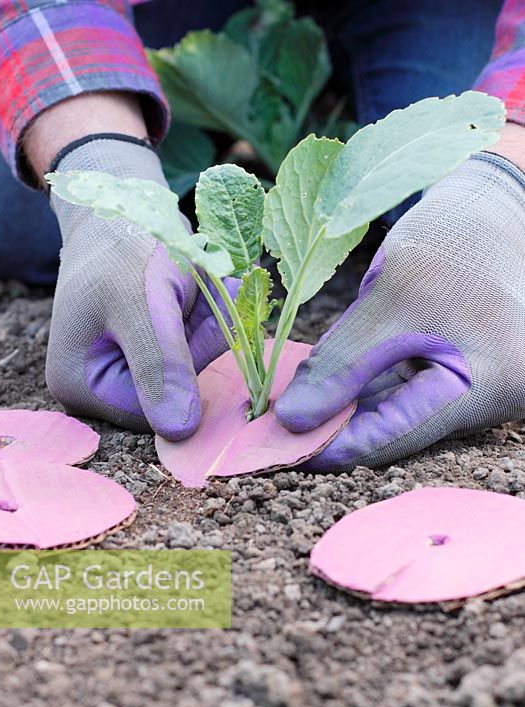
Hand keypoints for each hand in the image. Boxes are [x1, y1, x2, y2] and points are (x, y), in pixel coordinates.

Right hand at [47, 137, 237, 437]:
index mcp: (79, 385)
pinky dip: (207, 317)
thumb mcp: (143, 305)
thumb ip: (161, 365)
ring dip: (208, 322)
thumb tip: (180, 432)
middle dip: (198, 339)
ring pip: (191, 368)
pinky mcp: (150, 351)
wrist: (123, 206)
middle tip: (205, 289)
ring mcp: (124, 369)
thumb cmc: (123, 247)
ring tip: (200, 281)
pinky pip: (194, 349)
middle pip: (173, 391)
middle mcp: (97, 388)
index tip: (199, 313)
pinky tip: (200, 286)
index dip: (186, 369)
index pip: (151, 412)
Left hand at [275, 152, 524, 470]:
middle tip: (266, 433)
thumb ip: (343, 362)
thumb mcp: (394, 296)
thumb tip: (290, 419)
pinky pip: (393, 388)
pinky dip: (352, 389)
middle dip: (329, 429)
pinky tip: (311, 390)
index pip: (396, 435)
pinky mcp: (446, 370)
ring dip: (335, 412)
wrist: (491, 204)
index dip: (332, 445)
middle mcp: (482, 397)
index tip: (274, 449)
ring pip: (388, 411)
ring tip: (278, 414)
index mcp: (487, 383)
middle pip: (392, 429)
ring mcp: (465, 386)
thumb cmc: (455, 239)